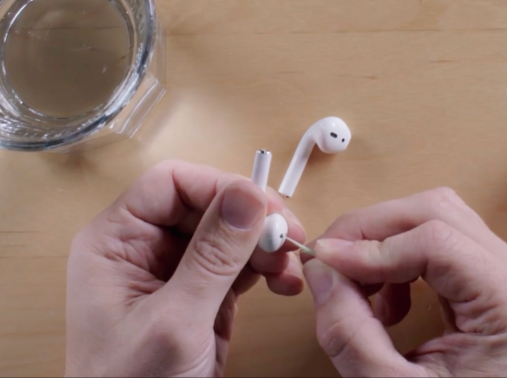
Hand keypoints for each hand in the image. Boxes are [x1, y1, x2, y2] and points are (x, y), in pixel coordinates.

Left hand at [66, 160, 305, 376]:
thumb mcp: (175, 320)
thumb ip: (212, 256)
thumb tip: (248, 195)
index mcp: (116, 242)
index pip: (170, 184)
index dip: (219, 186)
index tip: (262, 206)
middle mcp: (146, 249)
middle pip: (207, 205)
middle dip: (252, 219)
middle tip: (287, 237)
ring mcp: (178, 271)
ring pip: (230, 232)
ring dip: (266, 245)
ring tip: (290, 268)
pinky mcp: (204, 293)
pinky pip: (241, 263)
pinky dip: (267, 268)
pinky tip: (285, 282)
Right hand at [303, 188, 506, 376]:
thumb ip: (350, 335)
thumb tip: (320, 270)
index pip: (436, 240)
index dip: (371, 245)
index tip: (324, 262)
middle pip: (435, 212)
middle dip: (372, 231)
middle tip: (329, 261)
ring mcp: (503, 272)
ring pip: (433, 219)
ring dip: (383, 244)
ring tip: (360, 292)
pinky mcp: (485, 279)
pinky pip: (435, 244)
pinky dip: (397, 261)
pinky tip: (387, 306)